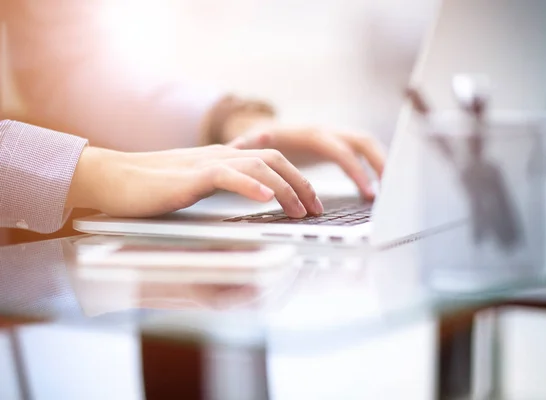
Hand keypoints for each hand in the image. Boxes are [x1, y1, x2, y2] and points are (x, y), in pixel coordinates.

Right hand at [66, 145, 323, 217]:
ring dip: (285, 188)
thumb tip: (247, 187)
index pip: (270, 160)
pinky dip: (250, 186)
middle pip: (274, 159)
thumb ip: (222, 180)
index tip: (311, 201)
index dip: (296, 178)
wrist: (113, 178)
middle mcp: (220, 156)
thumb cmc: (150, 186)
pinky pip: (227, 176)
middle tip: (317, 209)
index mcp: (223, 158)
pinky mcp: (190, 177)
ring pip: (258, 167)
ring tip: (300, 210)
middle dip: (301, 183)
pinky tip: (267, 198)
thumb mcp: (195, 181)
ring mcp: (206, 164)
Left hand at [228, 124, 385, 198]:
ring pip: (365, 145)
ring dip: (381, 164)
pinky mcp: (337, 145)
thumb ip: (249, 146)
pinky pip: (361, 153)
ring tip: (390, 189)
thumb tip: (239, 144)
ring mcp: (333, 136)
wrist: (263, 132)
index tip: (367, 191)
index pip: (341, 150)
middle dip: (379, 163)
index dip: (356, 170)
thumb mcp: (253, 144)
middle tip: (390, 190)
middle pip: (362, 142)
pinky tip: (376, 186)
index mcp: (310, 133)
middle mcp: (326, 131)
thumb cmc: (259, 141)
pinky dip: (372, 165)